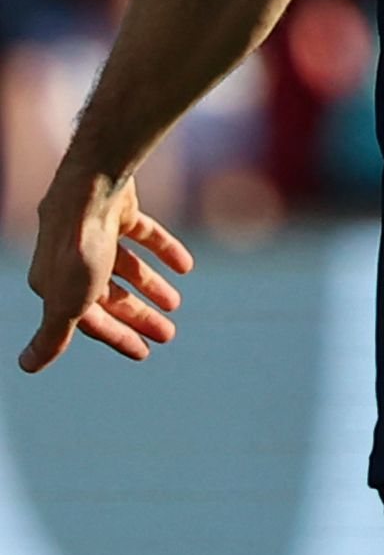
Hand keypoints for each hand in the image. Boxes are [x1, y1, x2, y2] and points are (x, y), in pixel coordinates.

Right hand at [21, 167, 192, 372]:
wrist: (93, 188)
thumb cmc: (79, 249)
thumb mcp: (67, 302)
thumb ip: (53, 336)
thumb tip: (26, 366)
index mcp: (54, 282)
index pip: (88, 318)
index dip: (116, 337)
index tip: (144, 352)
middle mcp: (70, 257)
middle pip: (108, 294)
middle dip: (137, 316)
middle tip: (168, 334)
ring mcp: (94, 231)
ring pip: (125, 265)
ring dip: (150, 285)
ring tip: (175, 303)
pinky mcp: (118, 210)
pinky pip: (142, 233)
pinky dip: (163, 250)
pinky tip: (185, 266)